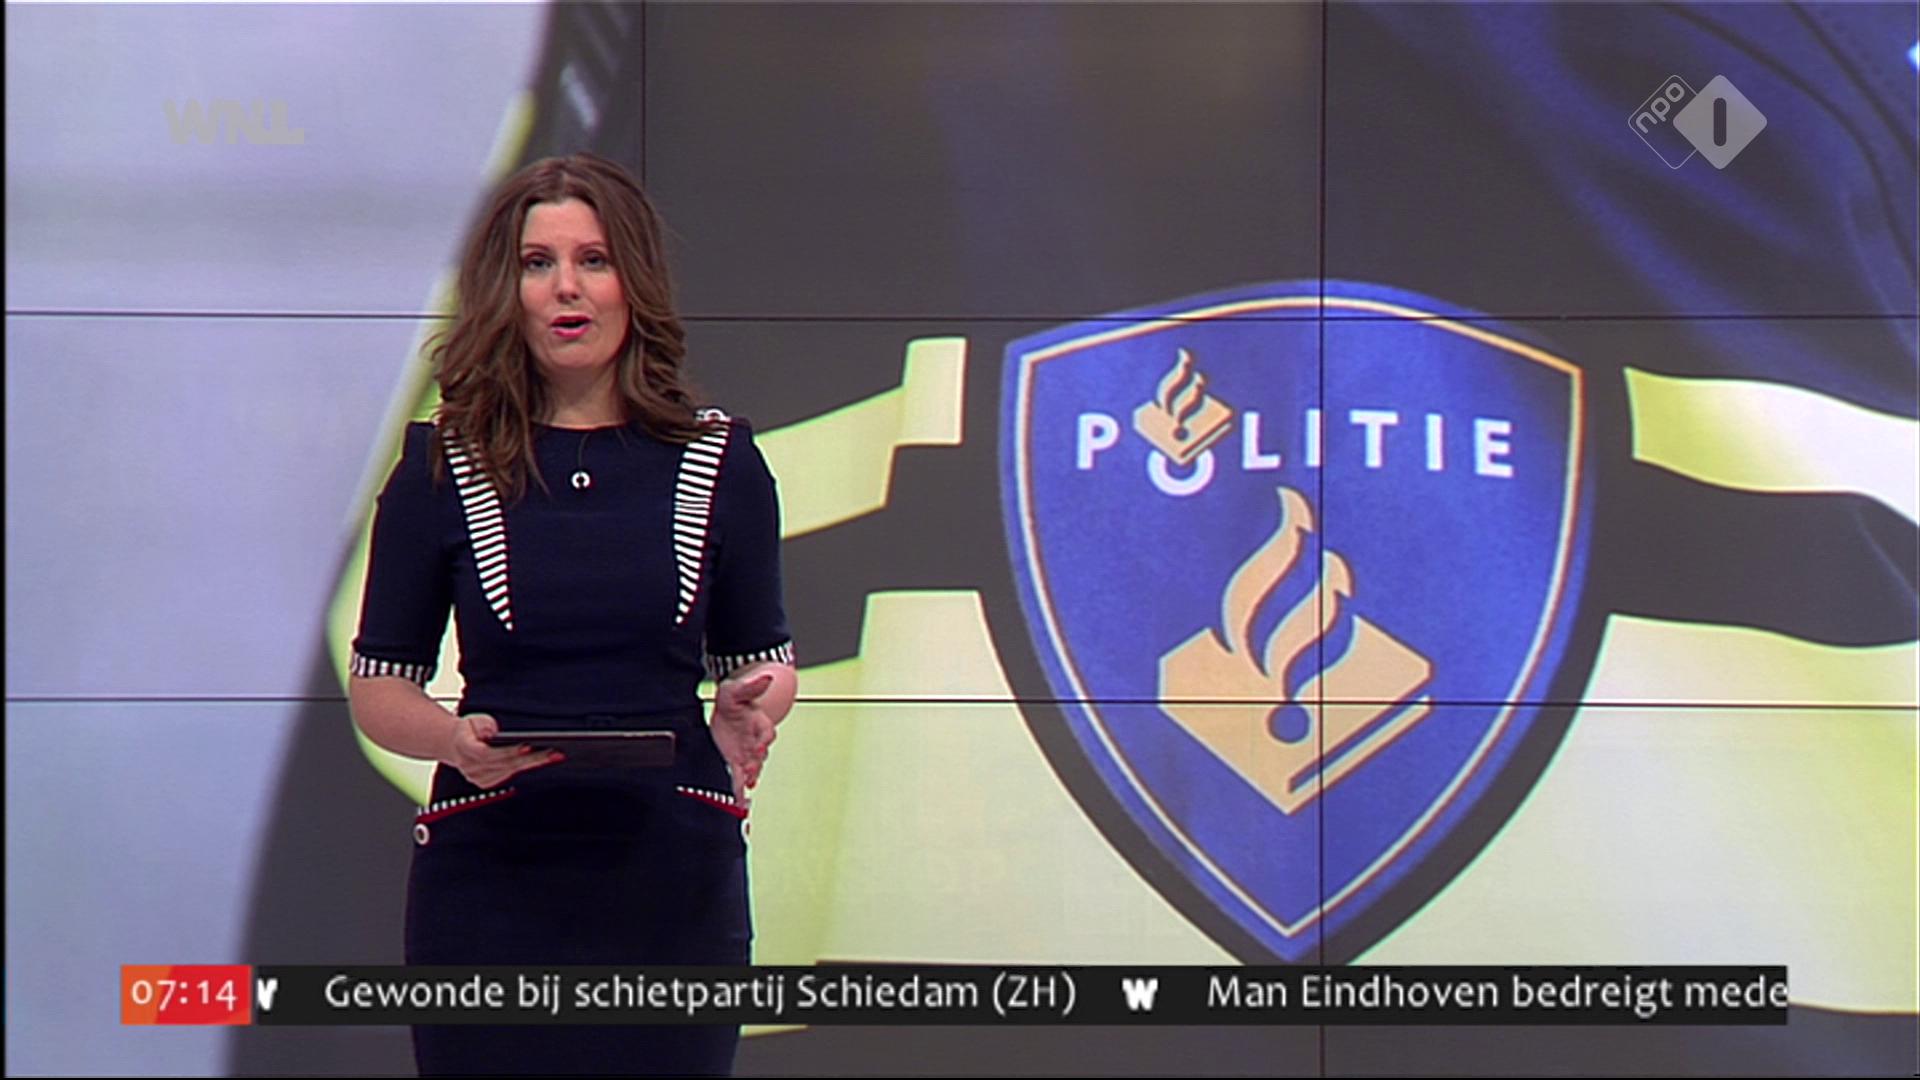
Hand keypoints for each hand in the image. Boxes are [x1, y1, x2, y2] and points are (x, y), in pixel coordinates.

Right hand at [445, 712, 562, 788]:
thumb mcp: (474, 719)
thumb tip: (491, 732)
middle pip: (505, 764)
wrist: (454, 743)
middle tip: (553, 752)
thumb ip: (483, 724)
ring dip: (533, 763)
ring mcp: (477, 778)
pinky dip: (525, 767)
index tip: (527, 745)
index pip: (488, 754)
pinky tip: (541, 760)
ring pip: (510, 771)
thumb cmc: (468, 729)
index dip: (508, 751)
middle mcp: (470, 767)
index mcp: (464, 749)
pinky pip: (509, 775)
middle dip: (531, 758)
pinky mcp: (485, 783)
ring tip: (554, 755)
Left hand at [710, 671, 778, 799]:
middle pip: (760, 754)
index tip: (759, 747)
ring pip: (751, 768)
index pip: (766, 732)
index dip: (763, 740)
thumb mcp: (737, 690)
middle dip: (755, 764)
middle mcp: (757, 741)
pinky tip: (740, 802)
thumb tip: (765, 678)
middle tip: (749, 773)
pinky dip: (740, 790)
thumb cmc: (734, 699)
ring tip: (745, 790)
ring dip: (748, 778)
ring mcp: (748, 753)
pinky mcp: (737, 762)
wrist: (727, 709)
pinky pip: (739, 777)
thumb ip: (751, 687)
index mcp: (761, 723)